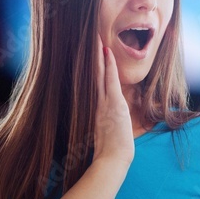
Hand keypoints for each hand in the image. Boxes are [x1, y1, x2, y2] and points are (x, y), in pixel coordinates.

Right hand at [92, 35, 134, 166]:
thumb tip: (105, 126)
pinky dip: (108, 65)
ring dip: (97, 57)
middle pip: (92, 76)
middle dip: (91, 59)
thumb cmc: (111, 152)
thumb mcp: (106, 136)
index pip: (93, 87)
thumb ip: (104, 126)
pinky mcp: (112, 103)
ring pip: (98, 74)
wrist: (112, 159)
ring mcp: (104, 103)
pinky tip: (107, 52)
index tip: (89, 59)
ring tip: (94, 39)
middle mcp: (97, 104)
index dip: (91, 72)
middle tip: (87, 41)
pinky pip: (109, 80)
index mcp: (96, 111)